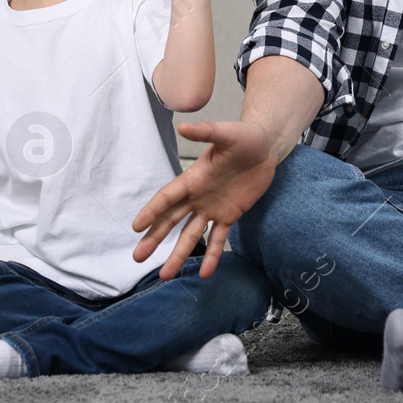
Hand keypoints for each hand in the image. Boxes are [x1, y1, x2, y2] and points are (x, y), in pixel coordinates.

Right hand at [131, 118, 276, 278]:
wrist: (266, 148)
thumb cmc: (244, 137)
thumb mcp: (227, 133)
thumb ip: (206, 132)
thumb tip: (183, 127)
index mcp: (192, 178)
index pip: (167, 198)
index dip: (152, 211)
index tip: (136, 227)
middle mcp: (197, 196)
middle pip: (171, 221)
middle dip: (154, 238)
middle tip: (137, 257)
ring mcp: (212, 208)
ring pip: (191, 235)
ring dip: (178, 254)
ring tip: (165, 275)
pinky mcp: (230, 215)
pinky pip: (219, 239)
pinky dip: (212, 256)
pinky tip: (204, 274)